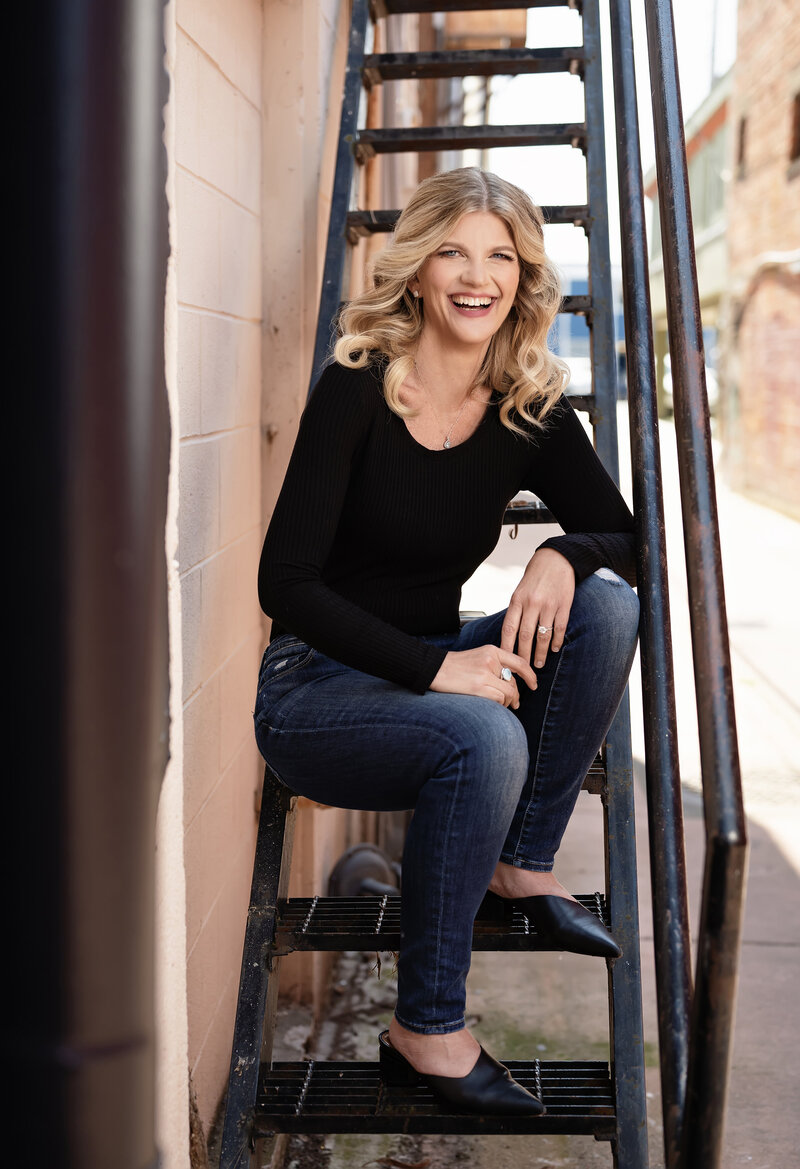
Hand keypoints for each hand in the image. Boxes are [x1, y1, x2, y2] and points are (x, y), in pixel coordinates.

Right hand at [430, 645, 536, 707]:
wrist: (435, 669)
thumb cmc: (455, 666)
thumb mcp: (478, 657)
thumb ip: (495, 665)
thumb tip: (512, 684)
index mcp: (492, 650)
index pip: (519, 662)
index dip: (530, 675)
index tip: (533, 685)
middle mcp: (491, 660)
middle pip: (514, 682)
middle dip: (515, 695)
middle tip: (514, 703)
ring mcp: (485, 673)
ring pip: (508, 692)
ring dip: (506, 702)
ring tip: (500, 704)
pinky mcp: (478, 686)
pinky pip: (498, 699)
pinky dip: (498, 704)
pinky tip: (491, 704)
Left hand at [501, 547, 574, 668]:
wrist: (557, 559)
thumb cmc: (536, 576)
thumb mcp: (520, 590)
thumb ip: (517, 610)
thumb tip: (511, 635)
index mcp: (517, 600)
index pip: (508, 628)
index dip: (506, 646)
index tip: (505, 660)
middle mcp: (532, 603)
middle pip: (525, 636)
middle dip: (523, 655)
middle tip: (523, 669)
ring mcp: (549, 605)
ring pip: (542, 636)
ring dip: (540, 653)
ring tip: (538, 663)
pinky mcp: (564, 606)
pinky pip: (559, 629)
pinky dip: (556, 642)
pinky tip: (554, 649)